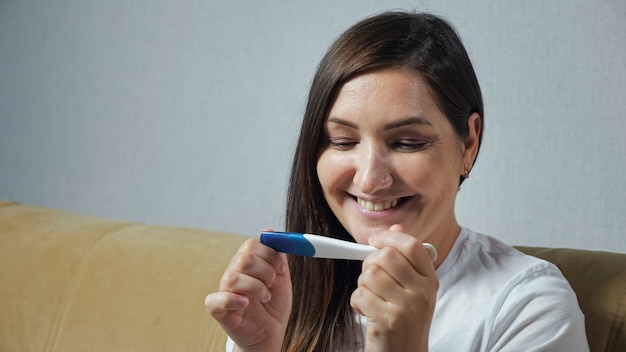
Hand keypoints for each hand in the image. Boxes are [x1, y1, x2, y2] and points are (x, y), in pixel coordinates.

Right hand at [205, 235, 291, 351]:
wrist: (270, 335)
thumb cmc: (273, 307)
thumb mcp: (282, 278)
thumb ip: (277, 255)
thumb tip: (269, 231)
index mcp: (246, 265)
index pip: (251, 245)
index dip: (270, 255)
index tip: (281, 269)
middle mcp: (233, 274)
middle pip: (243, 258)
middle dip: (265, 271)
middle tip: (272, 284)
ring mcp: (224, 291)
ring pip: (233, 277)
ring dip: (256, 287)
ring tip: (265, 298)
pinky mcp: (219, 310)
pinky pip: (216, 300)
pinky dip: (233, 300)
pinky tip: (246, 305)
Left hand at [350, 224, 438, 351]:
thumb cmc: (404, 320)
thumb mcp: (411, 289)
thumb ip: (404, 258)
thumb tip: (395, 227)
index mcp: (429, 280)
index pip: (412, 245)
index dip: (389, 237)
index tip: (374, 240)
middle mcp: (422, 292)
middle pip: (386, 256)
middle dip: (369, 263)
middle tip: (369, 278)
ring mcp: (407, 307)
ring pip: (370, 275)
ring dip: (362, 285)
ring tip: (371, 298)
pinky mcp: (389, 320)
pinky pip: (360, 295)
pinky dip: (357, 302)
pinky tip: (366, 311)